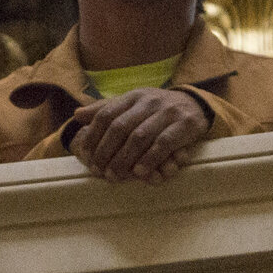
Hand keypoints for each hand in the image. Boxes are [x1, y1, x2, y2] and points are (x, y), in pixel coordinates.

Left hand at [70, 89, 210, 182]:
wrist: (195, 104)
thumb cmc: (156, 110)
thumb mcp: (132, 105)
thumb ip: (106, 110)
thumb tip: (77, 115)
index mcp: (133, 96)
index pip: (106, 114)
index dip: (93, 136)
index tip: (85, 155)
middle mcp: (149, 101)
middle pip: (120, 127)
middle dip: (105, 151)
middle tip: (97, 171)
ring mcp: (168, 111)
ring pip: (140, 136)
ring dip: (124, 159)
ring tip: (114, 176)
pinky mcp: (185, 124)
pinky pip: (164, 143)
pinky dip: (150, 159)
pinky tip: (139, 172)